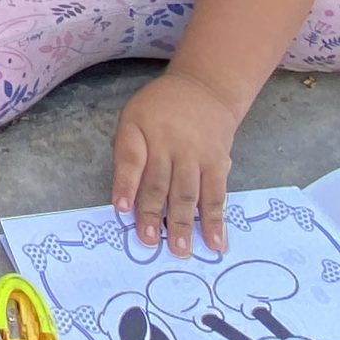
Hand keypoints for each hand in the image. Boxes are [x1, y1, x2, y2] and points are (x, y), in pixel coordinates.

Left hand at [112, 68, 242, 256]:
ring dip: (182, 223)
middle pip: (158, 182)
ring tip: (179, 250)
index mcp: (139, 128)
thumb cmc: (159, 111)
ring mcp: (195, 153)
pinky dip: (215, 220)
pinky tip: (214, 242)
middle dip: (152, 214)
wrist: (204, 89)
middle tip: (148, 241)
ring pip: (187, 192)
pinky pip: (216, 194)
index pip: (130, 158)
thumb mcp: (133, 118)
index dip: (125, 184)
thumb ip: (127, 155)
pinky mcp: (218, 162)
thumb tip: (125, 199)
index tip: (121, 209)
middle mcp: (168, 141)